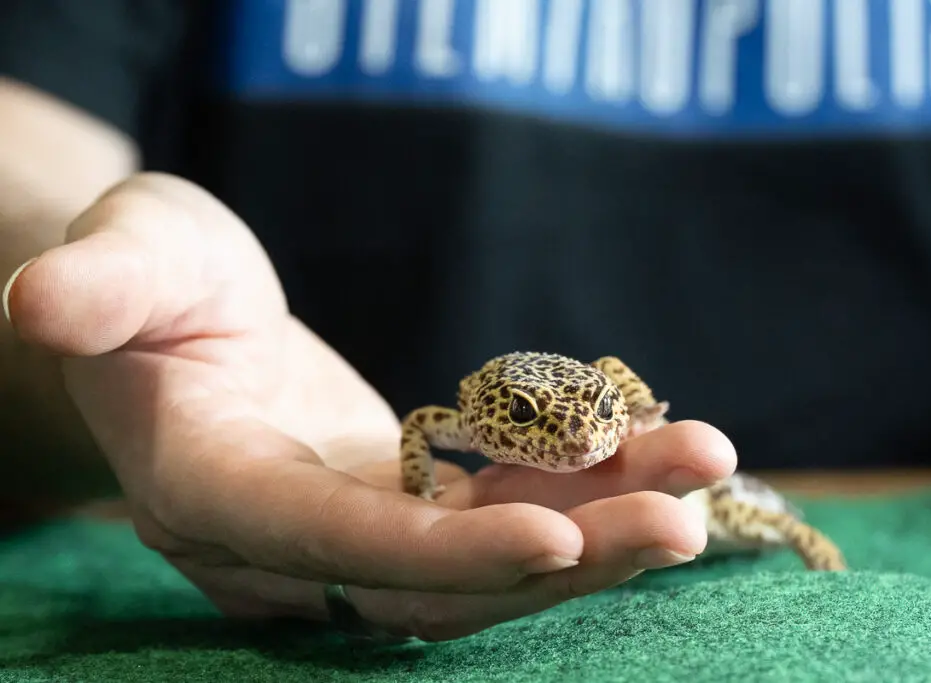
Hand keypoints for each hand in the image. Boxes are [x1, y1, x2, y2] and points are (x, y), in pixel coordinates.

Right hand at [3, 173, 736, 640]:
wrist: (180, 316)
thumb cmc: (147, 282)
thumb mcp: (125, 260)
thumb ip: (98, 288)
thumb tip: (41, 300)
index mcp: (215, 494)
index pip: (334, 544)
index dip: (441, 553)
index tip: (560, 541)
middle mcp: (291, 539)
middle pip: (437, 578)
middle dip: (566, 556)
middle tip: (688, 521)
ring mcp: (355, 527)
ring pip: (489, 550)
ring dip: (602, 517)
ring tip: (705, 467)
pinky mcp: (401, 500)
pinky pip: (499, 504)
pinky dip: (579, 480)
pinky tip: (658, 448)